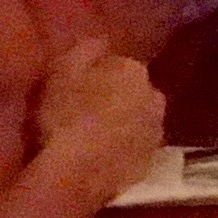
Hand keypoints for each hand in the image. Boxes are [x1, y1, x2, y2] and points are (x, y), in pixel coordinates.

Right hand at [36, 38, 165, 180]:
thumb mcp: (61, 70)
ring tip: (92, 138)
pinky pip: (134, 151)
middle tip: (84, 113)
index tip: (77, 88)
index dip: (95, 76)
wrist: (76, 175)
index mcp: (134, 70)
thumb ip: (85, 49)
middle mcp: (154, 98)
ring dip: (122, 125)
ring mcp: (155, 135)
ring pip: (137, 122)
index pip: (117, 65)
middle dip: (116, 99)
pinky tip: (101, 159)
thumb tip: (101, 42)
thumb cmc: (64, 116)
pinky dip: (122, 152)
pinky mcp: (150, 166)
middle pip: (133, 93)